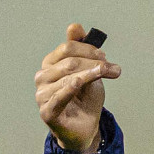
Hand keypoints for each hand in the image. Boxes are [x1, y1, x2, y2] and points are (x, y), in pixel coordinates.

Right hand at [35, 22, 120, 151]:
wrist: (86, 128)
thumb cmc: (85, 99)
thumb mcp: (89, 72)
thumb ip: (82, 50)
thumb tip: (75, 26)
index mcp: (50, 64)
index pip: (68, 48)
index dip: (88, 50)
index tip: (105, 57)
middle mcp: (42, 77)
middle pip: (70, 62)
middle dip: (94, 63)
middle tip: (112, 68)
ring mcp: (42, 94)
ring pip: (69, 77)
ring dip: (91, 75)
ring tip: (105, 74)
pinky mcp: (47, 112)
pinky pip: (59, 97)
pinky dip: (70, 88)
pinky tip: (79, 83)